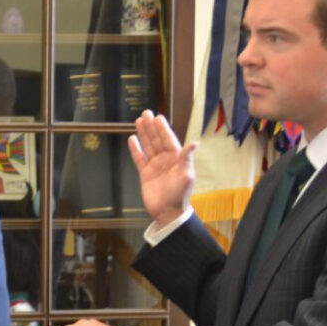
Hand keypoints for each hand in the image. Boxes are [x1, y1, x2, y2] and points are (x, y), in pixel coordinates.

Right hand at [129, 110, 196, 226]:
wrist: (167, 212)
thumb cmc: (179, 195)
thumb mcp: (186, 176)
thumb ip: (187, 158)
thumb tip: (194, 143)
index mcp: (177, 158)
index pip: (169, 140)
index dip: (163, 129)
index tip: (158, 118)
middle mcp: (165, 160)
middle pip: (157, 140)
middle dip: (151, 127)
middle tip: (145, 114)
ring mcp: (154, 166)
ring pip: (148, 146)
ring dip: (143, 134)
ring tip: (138, 121)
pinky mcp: (145, 174)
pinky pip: (139, 158)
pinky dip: (135, 149)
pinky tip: (132, 139)